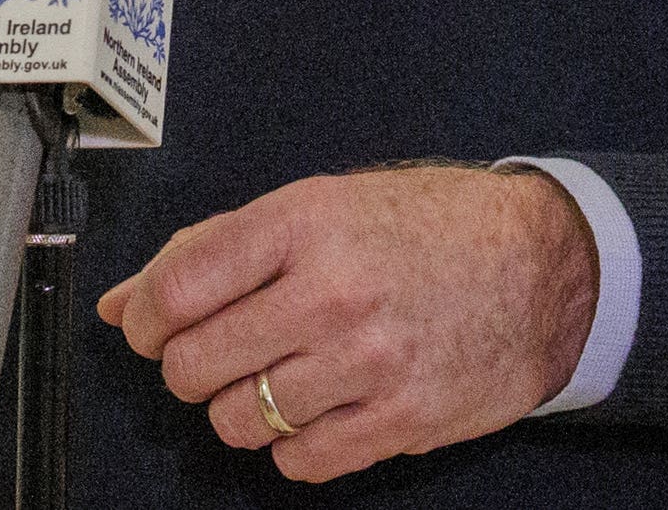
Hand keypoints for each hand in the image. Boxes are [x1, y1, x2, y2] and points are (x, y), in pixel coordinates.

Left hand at [99, 165, 596, 482]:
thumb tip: (125, 304)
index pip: (179, 286)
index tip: (155, 326)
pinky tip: (320, 407)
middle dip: (191, 368)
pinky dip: (292, 445)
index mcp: (306, 222)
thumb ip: (218, 250)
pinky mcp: (400, 419)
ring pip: (240, 421)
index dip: (149, 318)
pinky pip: (298, 462)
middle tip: (222, 352)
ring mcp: (368, 362)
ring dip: (243, 408)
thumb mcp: (325, 205)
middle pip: (197, 366)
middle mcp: (333, 291)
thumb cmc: (429, 228)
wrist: (543, 268)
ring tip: (279, 376)